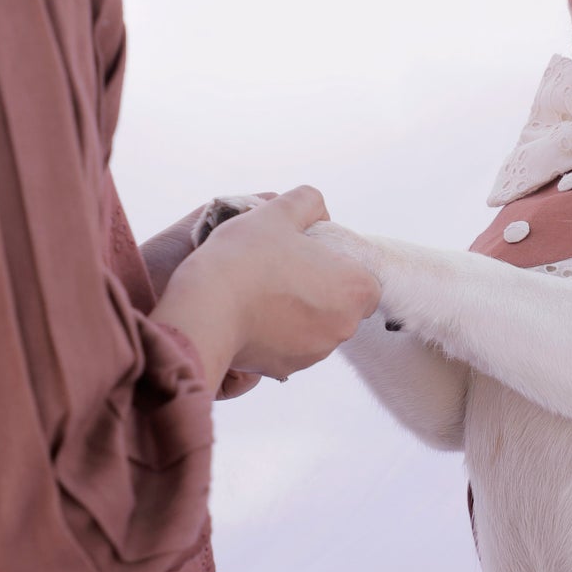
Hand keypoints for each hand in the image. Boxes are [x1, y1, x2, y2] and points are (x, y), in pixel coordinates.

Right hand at [155, 186, 379, 390]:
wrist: (206, 309)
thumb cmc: (246, 258)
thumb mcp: (279, 212)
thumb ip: (308, 202)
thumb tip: (318, 210)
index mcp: (355, 289)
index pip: (365, 281)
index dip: (340, 267)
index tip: (311, 258)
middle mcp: (344, 327)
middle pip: (341, 305)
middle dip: (319, 290)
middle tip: (283, 270)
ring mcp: (315, 352)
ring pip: (314, 326)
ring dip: (298, 312)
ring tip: (263, 290)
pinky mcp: (286, 369)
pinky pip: (288, 346)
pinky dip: (276, 333)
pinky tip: (251, 313)